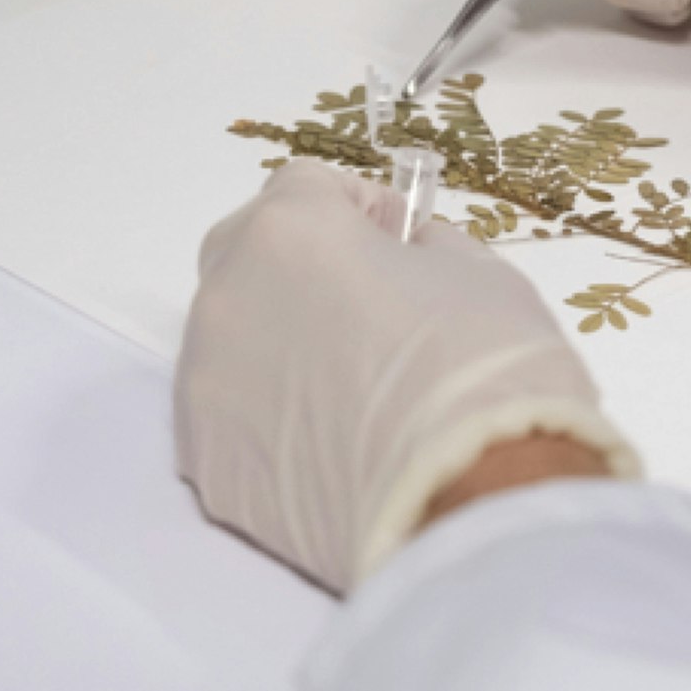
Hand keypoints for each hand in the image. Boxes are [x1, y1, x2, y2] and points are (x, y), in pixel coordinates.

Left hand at [175, 161, 636, 591]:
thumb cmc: (485, 370)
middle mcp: (227, 295)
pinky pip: (233, 418)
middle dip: (302, 266)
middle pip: (249, 254)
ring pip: (236, 340)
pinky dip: (272, 420)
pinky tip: (336, 447)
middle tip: (371, 308)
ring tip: (357, 393)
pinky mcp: (207, 465)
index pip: (305, 185)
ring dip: (283, 346)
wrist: (474, 505)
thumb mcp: (476, 272)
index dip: (359, 207)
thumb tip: (399, 256)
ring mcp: (206, 384)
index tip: (400, 242)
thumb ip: (419, 248)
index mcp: (289, 231)